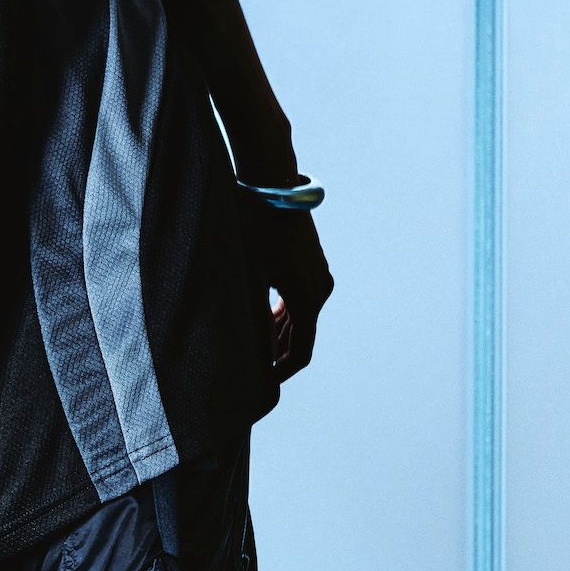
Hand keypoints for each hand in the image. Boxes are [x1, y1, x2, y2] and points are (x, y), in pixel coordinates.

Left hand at [239, 193, 333, 377]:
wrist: (272, 186)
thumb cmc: (254, 228)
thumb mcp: (248, 274)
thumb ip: (255, 316)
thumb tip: (258, 354)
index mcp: (307, 298)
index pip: (302, 351)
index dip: (284, 372)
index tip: (263, 384)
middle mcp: (321, 290)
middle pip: (302, 337)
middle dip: (278, 355)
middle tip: (250, 370)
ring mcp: (320, 278)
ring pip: (301, 319)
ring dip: (280, 335)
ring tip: (252, 349)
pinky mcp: (314, 267)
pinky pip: (301, 301)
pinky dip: (285, 316)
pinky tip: (263, 322)